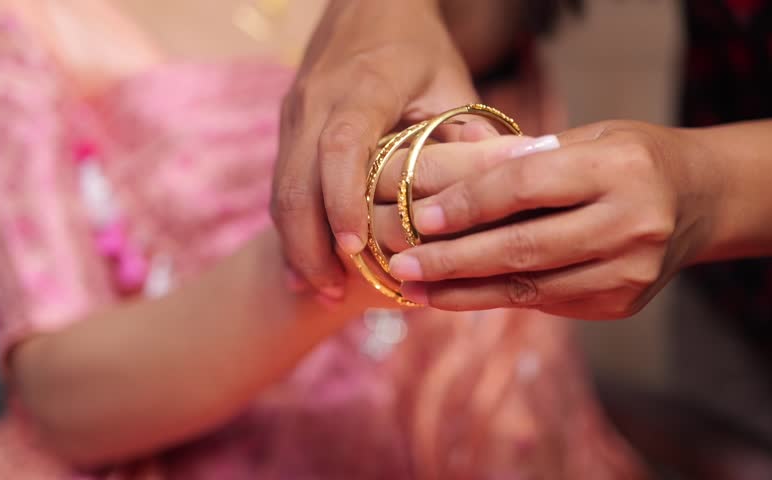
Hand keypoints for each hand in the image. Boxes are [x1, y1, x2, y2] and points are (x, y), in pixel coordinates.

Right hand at [271, 0, 479, 301]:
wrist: (364, 4)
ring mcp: (295, 114)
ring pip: (280, 188)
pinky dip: (287, 229)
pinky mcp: (287, 127)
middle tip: (331, 292)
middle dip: (309, 243)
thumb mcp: (451, 81)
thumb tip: (493, 189)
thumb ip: (466, 133)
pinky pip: (278, 185)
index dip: (343, 201)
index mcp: (364, 87)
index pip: (342, 147)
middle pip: (296, 180)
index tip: (355, 249)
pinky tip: (302, 266)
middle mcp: (317, 101)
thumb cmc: (416, 47)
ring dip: (294, 243)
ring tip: (316, 289)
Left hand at [386, 121, 720, 318]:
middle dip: (453, 260)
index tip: (419, 217)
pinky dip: (496, 297)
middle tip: (402, 265)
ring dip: (464, 291)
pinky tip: (457, 294)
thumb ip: (528, 158)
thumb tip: (448, 183)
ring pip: (529, 286)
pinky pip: (545, 301)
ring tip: (415, 289)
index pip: (526, 186)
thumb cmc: (631, 158)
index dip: (468, 203)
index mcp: (622, 168)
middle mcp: (632, 223)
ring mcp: (629, 271)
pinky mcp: (620, 302)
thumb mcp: (590, 137)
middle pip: (523, 247)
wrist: (701, 200)